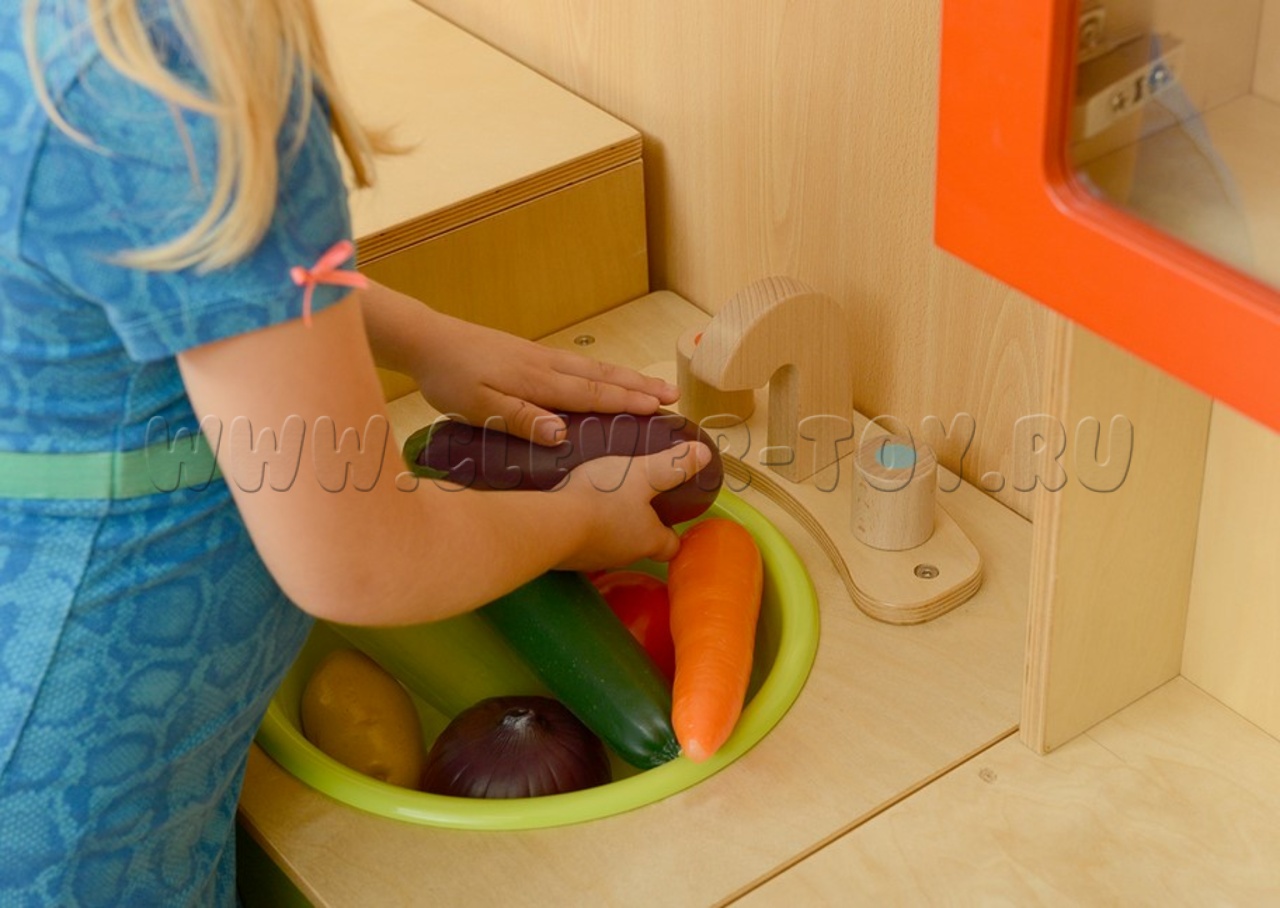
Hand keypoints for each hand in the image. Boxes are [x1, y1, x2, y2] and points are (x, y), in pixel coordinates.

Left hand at [411, 313, 678, 444]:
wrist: (428, 340)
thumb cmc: (450, 378)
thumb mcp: (478, 407)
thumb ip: (519, 419)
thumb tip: (561, 433)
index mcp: (537, 382)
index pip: (591, 394)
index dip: (626, 403)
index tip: (659, 409)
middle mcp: (546, 366)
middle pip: (601, 377)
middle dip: (638, 386)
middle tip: (673, 395)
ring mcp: (539, 357)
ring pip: (592, 368)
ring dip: (624, 378)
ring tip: (651, 386)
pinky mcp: (529, 355)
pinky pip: (577, 365)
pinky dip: (600, 373)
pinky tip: (604, 379)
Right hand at [553, 441, 711, 570]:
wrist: (548, 524)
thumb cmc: (602, 498)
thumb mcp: (642, 473)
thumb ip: (671, 465)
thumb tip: (705, 455)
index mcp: (648, 539)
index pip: (671, 546)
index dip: (673, 532)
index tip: (670, 516)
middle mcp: (624, 555)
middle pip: (640, 543)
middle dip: (639, 524)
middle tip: (633, 498)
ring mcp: (593, 558)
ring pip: (609, 542)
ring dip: (607, 524)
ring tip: (600, 497)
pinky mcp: (567, 557)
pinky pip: (580, 542)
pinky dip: (580, 527)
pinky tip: (571, 507)